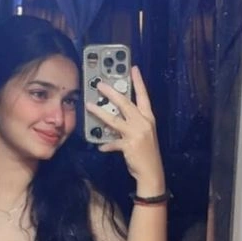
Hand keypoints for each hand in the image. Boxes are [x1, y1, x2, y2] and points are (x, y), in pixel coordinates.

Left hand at [85, 66, 165, 190]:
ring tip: (89, 106)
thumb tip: (115, 119)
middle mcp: (143, 123)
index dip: (138, 82)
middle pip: (126, 104)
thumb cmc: (147, 153)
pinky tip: (100, 146)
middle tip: (100, 84)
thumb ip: (132, 124)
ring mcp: (136, 134)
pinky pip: (113, 143)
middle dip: (112, 93)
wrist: (152, 172)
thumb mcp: (144, 134)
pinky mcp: (129, 145)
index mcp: (148, 118)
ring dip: (100, 112)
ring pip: (115, 119)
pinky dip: (106, 144)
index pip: (143, 96)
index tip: (133, 68)